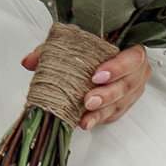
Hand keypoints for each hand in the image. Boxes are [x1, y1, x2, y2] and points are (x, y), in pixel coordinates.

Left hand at [26, 39, 149, 128]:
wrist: (98, 58)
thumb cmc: (91, 48)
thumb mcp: (71, 44)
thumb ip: (51, 50)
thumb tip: (29, 61)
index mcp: (130, 48)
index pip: (132, 57)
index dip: (117, 68)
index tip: (96, 76)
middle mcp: (136, 69)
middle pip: (129, 84)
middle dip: (108, 94)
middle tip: (88, 100)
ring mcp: (132, 88)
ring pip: (123, 102)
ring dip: (103, 111)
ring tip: (86, 115)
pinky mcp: (124, 104)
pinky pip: (116, 114)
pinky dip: (100, 119)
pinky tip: (87, 121)